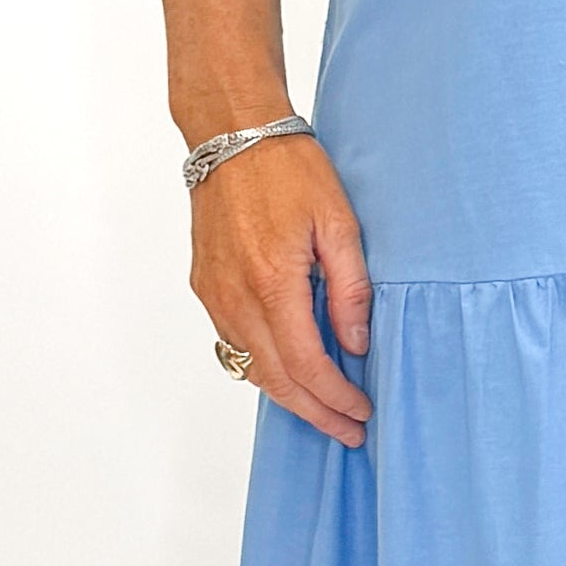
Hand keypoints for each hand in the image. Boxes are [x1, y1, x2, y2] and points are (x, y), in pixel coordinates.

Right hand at [191, 131, 372, 442]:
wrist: (232, 135)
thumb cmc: (287, 169)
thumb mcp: (338, 223)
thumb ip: (350, 289)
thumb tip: (355, 343)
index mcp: (272, 283)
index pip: (306, 365)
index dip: (335, 398)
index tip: (361, 412)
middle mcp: (235, 297)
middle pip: (276, 380)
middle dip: (315, 412)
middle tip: (348, 430)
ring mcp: (214, 295)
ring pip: (250, 367)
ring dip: (289, 395)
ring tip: (325, 409)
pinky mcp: (205, 287)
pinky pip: (234, 343)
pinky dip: (264, 366)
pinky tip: (291, 369)